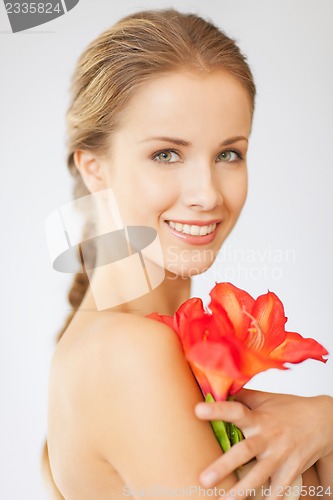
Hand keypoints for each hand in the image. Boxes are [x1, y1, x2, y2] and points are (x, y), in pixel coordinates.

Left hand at [195, 389, 332, 497]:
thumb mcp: (265, 398)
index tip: (197, 410)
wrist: (322, 421)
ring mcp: (280, 457)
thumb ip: (241, 397)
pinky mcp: (291, 471)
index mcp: (259, 418)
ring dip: (241, 491)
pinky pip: (278, 491)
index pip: (236, 411)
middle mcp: (268, 438)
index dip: (217, 410)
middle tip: (204, 479)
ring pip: (259, 477)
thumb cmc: (287, 407)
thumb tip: (216, 390)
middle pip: (244, 452)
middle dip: (224, 466)